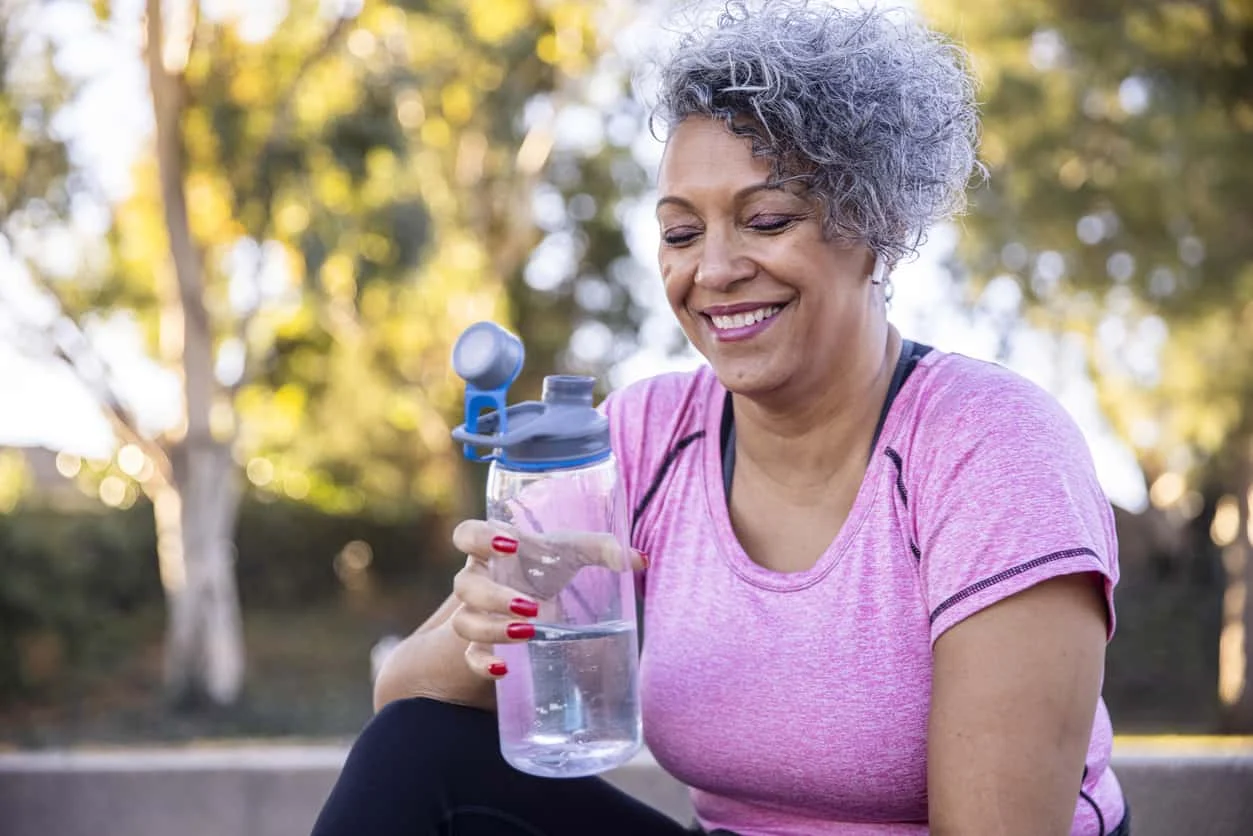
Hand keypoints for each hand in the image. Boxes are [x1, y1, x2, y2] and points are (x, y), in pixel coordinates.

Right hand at [449, 519, 645, 679]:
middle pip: (464, 584)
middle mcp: (477, 579)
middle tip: (530, 607)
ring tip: (528, 633)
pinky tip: (503, 669)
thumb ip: (603, 549)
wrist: (528, 598)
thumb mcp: (571, 553)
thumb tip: (640, 559)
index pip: (466, 533)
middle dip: (495, 597)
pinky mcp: (479, 643)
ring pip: (464, 622)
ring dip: (493, 628)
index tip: (510, 546)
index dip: (479, 538)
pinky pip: (470, 656)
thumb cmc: (547, 566)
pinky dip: (483, 664)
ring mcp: (474, 612)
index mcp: (493, 548)